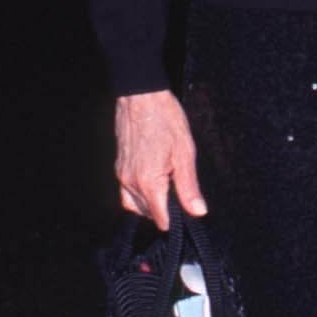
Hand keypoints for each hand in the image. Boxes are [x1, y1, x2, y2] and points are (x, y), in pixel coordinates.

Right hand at [115, 90, 206, 229]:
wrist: (141, 96)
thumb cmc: (165, 119)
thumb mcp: (185, 153)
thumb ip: (189, 187)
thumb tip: (198, 211)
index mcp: (148, 182)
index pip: (160, 218)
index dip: (176, 219)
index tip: (187, 213)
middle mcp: (130, 182)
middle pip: (148, 213)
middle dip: (164, 210)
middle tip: (181, 195)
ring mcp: (121, 175)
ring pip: (134, 204)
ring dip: (151, 204)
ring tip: (168, 190)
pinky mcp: (119, 167)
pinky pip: (126, 192)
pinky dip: (139, 195)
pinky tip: (153, 183)